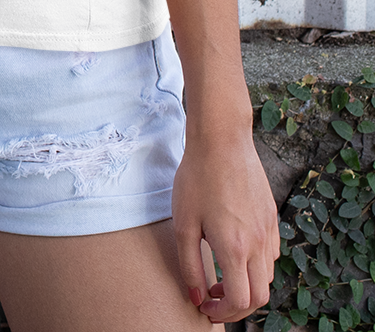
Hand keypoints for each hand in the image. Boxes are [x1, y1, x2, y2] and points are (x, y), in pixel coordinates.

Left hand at [169, 126, 279, 322]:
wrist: (222, 142)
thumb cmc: (197, 179)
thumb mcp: (183, 224)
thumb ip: (189, 265)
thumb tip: (196, 296)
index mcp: (235, 249)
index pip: (240, 301)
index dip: (222, 313)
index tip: (205, 308)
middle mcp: (259, 245)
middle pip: (260, 297)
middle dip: (237, 309)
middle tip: (213, 302)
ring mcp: (269, 232)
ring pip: (267, 278)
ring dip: (247, 288)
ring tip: (221, 279)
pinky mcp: (272, 219)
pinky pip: (271, 256)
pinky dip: (256, 268)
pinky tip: (234, 255)